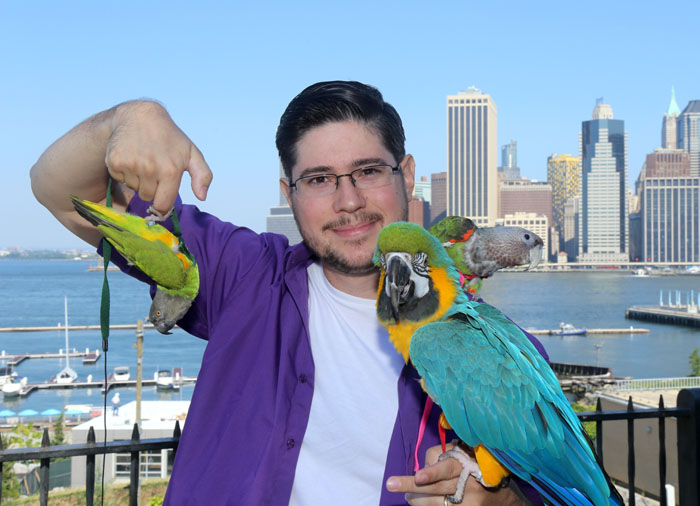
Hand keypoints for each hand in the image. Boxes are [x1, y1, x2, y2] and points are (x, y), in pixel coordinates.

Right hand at [106, 101, 212, 213]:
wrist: (140, 116)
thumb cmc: (169, 137)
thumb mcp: (192, 153)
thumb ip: (202, 176)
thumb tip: (202, 196)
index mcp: (170, 171)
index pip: (163, 205)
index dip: (162, 202)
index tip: (162, 194)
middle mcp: (150, 169)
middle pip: (147, 197)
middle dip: (151, 188)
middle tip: (153, 168)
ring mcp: (131, 165)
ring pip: (133, 188)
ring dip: (137, 179)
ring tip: (142, 159)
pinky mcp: (114, 161)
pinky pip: (119, 178)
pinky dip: (124, 171)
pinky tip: (131, 156)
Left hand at [385, 444, 524, 504]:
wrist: (503, 498)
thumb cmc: (477, 469)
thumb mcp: (465, 454)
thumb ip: (444, 456)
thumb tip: (425, 465)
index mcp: (466, 464)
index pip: (447, 468)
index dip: (433, 473)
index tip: (419, 476)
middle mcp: (467, 484)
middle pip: (436, 488)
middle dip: (412, 486)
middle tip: (392, 484)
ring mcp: (468, 503)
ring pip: (434, 503)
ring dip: (417, 500)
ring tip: (409, 497)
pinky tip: (423, 503)